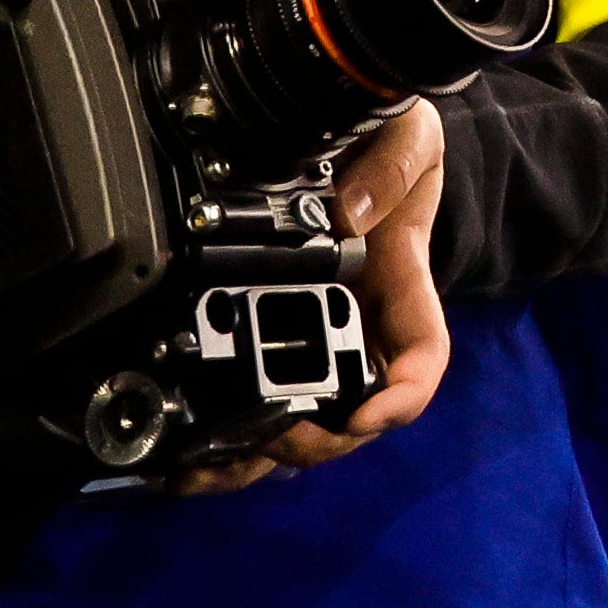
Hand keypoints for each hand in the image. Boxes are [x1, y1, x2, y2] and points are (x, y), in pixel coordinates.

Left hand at [172, 102, 451, 491]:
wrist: (356, 136)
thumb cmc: (394, 142)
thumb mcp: (411, 138)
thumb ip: (391, 168)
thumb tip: (350, 215)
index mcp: (399, 287)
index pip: (421, 358)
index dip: (400, 396)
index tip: (363, 415)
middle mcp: (361, 327)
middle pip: (353, 415)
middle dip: (316, 441)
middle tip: (275, 436)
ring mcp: (316, 340)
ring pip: (300, 426)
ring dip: (260, 460)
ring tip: (207, 471)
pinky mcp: (269, 341)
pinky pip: (257, 405)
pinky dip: (227, 444)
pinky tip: (187, 463)